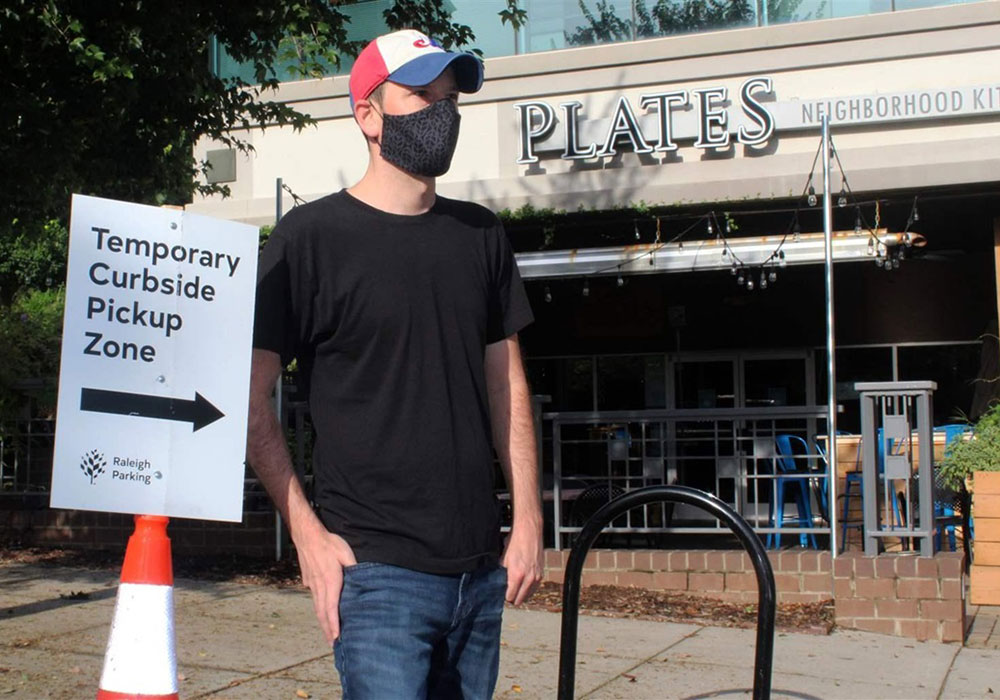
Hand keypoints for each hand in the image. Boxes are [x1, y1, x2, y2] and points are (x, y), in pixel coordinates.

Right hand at [294, 525, 356, 644]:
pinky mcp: (309, 580)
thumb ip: (353, 566)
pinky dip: (319, 610)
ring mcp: (312, 584)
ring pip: (317, 607)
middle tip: (333, 644)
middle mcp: (319, 585)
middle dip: (328, 629)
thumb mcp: (345, 552)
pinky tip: (322, 613)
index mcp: (330, 580)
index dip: (334, 624)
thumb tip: (362, 577)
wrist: (307, 535)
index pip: (331, 607)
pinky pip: (314, 599)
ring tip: (328, 634)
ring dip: (322, 622)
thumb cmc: (329, 542)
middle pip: (323, 612)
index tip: (336, 637)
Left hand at [501, 522, 543, 605]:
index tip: (503, 594)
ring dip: (522, 594)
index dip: (505, 596)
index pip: (510, 596)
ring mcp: (536, 577)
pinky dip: (529, 589)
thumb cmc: (516, 542)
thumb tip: (500, 582)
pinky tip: (524, 585)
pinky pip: (535, 588)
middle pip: (520, 599)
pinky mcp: (541, 573)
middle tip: (509, 594)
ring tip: (516, 589)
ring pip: (528, 595)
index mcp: (517, 575)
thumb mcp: (504, 559)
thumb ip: (503, 573)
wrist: (529, 532)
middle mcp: (528, 578)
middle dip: (513, 598)